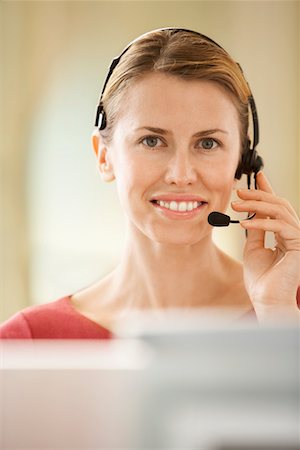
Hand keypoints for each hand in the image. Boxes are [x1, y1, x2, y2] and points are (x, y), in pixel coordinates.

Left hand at [232, 171, 299, 322]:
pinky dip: (261, 222)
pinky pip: (280, 226)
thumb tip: (250, 211)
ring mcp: (299, 239)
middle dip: (259, 195)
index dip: (268, 190)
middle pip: (280, 205)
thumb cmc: (260, 279)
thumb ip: (256, 229)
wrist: (266, 300)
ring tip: (236, 205)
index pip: (277, 208)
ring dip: (256, 205)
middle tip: (239, 192)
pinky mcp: (299, 245)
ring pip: (281, 211)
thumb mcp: (253, 248)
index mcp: (285, 234)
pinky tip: (244, 222)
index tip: (258, 177)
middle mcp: (294, 234)